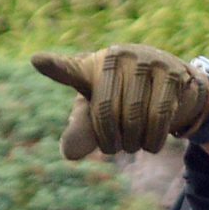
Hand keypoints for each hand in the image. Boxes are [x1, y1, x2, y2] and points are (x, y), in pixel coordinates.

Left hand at [32, 46, 208, 161]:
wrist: (172, 89)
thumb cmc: (124, 100)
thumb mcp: (98, 115)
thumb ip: (82, 131)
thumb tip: (68, 154)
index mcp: (91, 64)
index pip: (70, 70)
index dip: (54, 67)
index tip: (36, 61)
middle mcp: (117, 55)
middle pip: (106, 112)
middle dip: (111, 141)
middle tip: (117, 148)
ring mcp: (147, 60)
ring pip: (135, 117)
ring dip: (134, 143)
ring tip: (134, 145)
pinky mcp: (172, 72)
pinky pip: (159, 116)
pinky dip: (152, 140)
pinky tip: (150, 145)